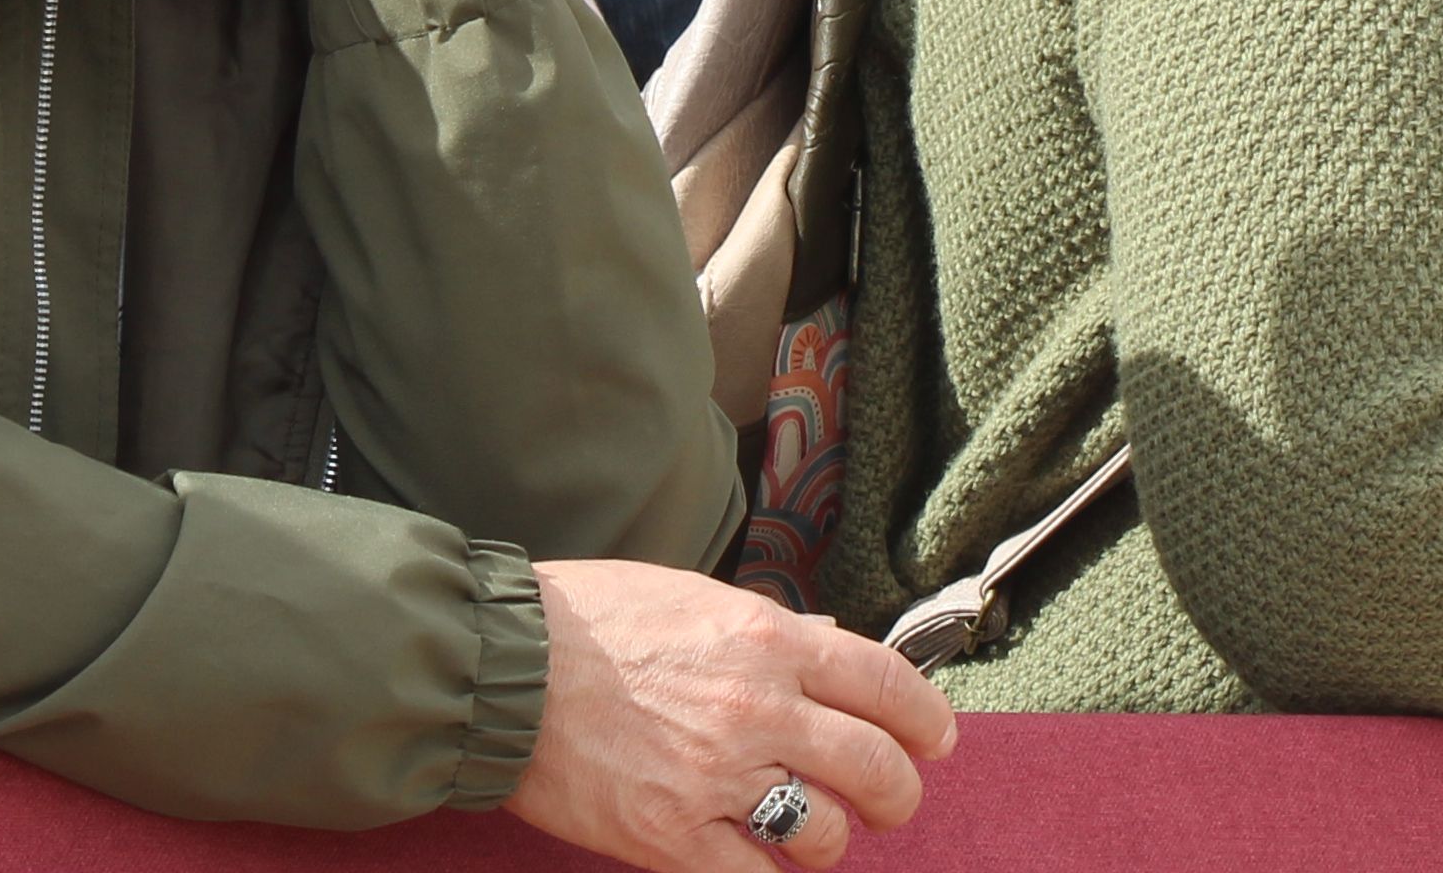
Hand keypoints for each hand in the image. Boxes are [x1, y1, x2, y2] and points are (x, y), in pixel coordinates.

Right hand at [510, 557, 955, 872]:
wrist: (506, 671)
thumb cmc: (595, 622)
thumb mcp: (699, 597)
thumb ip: (772, 629)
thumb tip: (828, 645)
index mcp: (769, 641)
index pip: (886, 684)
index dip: (926, 719)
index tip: (937, 740)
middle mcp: (758, 709)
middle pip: (873, 765)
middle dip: (899, 793)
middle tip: (894, 803)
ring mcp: (716, 777)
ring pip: (824, 830)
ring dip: (834, 840)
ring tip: (821, 836)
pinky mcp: (669, 836)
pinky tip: (765, 865)